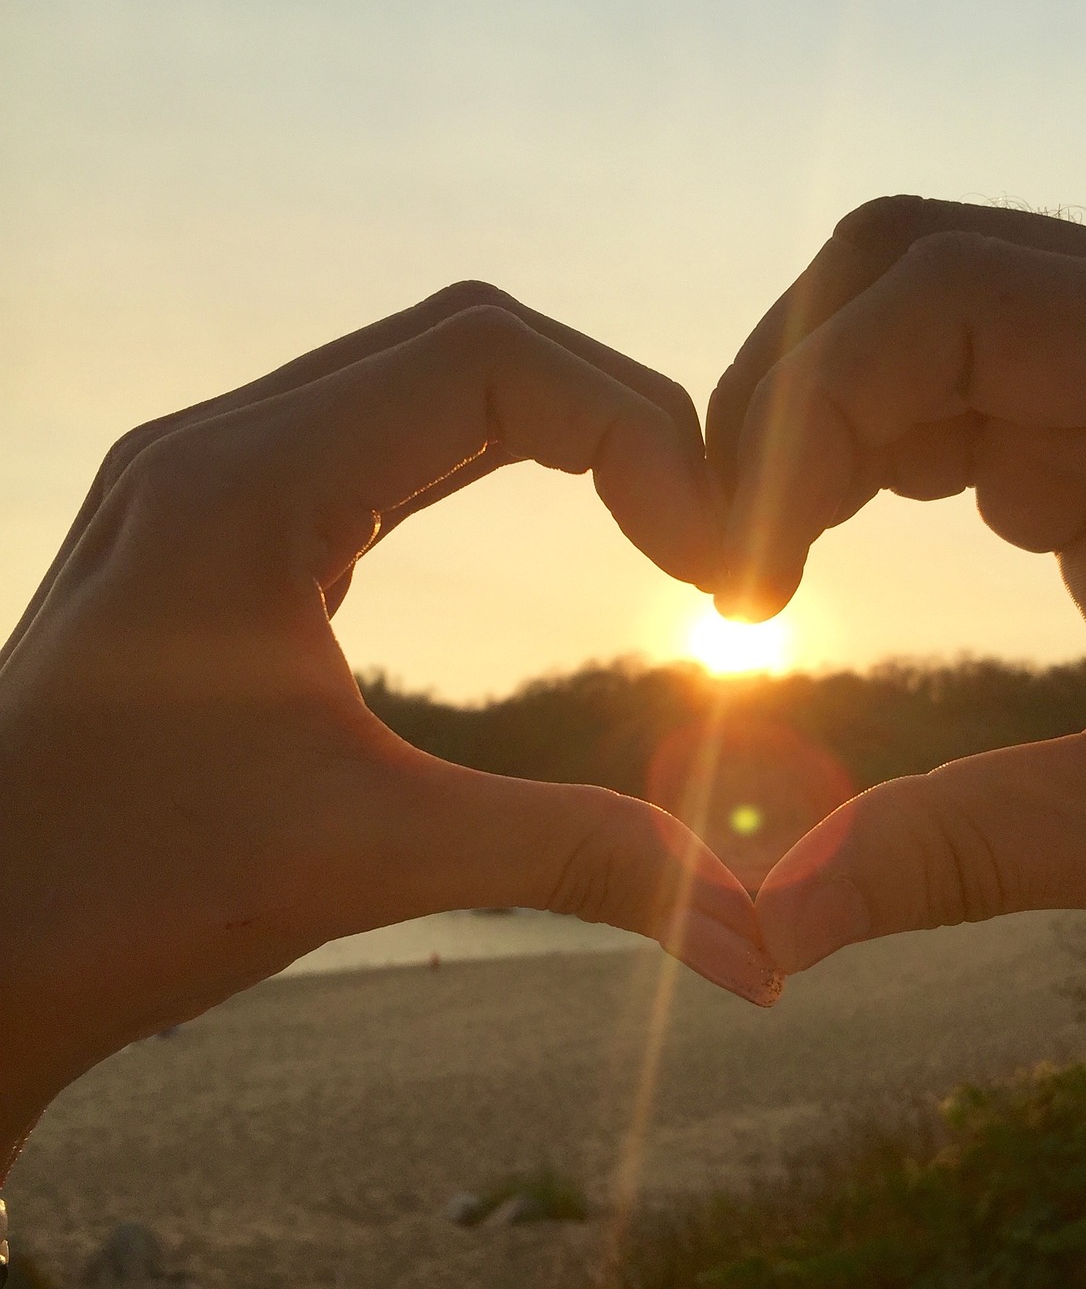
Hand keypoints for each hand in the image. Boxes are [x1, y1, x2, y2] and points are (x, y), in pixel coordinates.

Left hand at [0, 283, 780, 1169]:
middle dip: (618, 418)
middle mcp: (216, 448)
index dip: (640, 432)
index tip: (707, 567)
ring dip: (554, 428)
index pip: (493, 357)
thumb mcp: (373, 860)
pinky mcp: (205, 528)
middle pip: (469, 339)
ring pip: (417, 376)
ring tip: (653, 526)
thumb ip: (583, 863)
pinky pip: (371, 437)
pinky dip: (481, 458)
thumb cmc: (121, 896)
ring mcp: (201, 479)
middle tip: (704, 543)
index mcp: (248, 486)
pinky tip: (543, 522)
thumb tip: (761, 949)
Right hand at [706, 197, 1085, 969]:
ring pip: (913, 315)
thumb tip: (773, 927)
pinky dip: (864, 457)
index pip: (946, 296)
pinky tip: (823, 556)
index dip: (804, 416)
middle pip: (908, 266)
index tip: (745, 585)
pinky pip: (950, 389)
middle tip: (730, 561)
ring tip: (761, 573)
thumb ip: (965, 852)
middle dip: (786, 399)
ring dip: (815, 428)